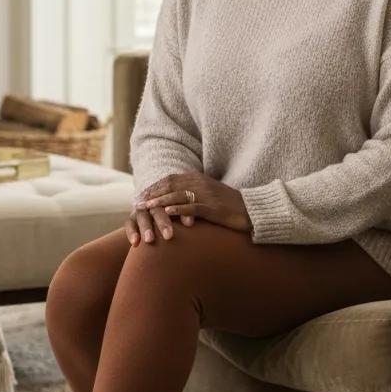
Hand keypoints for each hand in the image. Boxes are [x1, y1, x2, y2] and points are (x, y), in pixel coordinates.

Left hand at [124, 172, 249, 246]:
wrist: (253, 211)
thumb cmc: (229, 206)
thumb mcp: (209, 196)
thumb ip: (192, 194)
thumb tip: (174, 200)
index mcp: (198, 178)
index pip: (171, 179)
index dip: (154, 187)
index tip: (141, 195)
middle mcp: (201, 183)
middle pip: (171, 185)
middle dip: (152, 193)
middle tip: (137, 202)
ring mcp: (207, 195)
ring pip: (178, 195)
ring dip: (160, 201)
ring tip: (145, 207)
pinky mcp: (214, 208)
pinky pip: (193, 207)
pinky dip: (179, 209)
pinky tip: (167, 213)